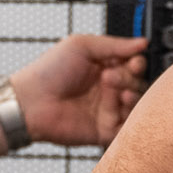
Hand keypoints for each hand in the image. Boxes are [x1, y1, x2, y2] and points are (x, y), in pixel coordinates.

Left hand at [10, 34, 148, 148]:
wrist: (30, 102)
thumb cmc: (48, 71)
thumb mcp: (81, 46)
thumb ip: (114, 45)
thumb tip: (142, 43)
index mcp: (104, 67)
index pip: (133, 65)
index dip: (137, 64)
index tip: (134, 63)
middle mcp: (107, 89)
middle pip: (137, 85)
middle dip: (131, 80)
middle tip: (111, 78)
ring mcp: (107, 110)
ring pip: (136, 106)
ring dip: (135, 98)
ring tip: (122, 95)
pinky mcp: (104, 130)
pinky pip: (127, 128)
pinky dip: (132, 120)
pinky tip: (122, 107)